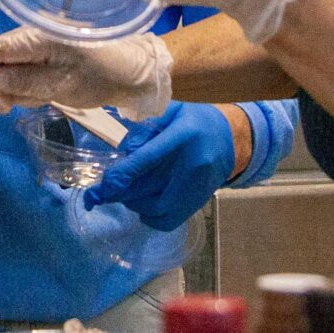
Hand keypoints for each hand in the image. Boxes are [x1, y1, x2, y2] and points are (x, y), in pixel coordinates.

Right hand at [0, 27, 170, 118]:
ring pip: (4, 73)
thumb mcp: (63, 84)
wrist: (130, 73)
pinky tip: (44, 93)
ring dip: (15, 90)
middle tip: (11, 107)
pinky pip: (18, 77)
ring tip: (42, 95)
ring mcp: (33, 49)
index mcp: (34, 38)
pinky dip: (26, 89)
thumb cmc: (100, 76)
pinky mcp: (39, 59)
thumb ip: (24, 82)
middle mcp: (29, 38)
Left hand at [86, 104, 242, 231]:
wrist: (232, 140)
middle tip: (101, 193)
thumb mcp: (171, 111)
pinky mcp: (198, 203)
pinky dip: (149, 217)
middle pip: (147, 190)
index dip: (121, 175)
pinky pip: (167, 221)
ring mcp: (196, 188)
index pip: (146, 160)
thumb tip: (124, 152)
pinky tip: (144, 204)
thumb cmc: (196, 121)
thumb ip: (145, 127)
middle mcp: (190, 166)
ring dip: (133, 204)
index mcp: (182, 136)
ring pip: (155, 209)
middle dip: (120, 194)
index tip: (102, 184)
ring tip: (125, 193)